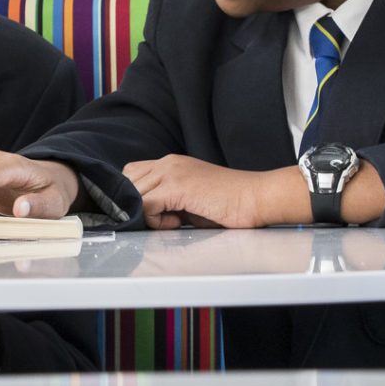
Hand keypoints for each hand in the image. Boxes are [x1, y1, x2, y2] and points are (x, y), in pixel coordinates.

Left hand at [122, 154, 293, 228]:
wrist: (257, 198)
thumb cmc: (230, 204)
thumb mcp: (190, 199)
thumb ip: (166, 201)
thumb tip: (144, 214)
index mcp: (171, 163)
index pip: (132, 174)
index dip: (136, 196)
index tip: (156, 214)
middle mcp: (167, 163)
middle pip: (127, 182)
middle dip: (137, 205)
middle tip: (163, 219)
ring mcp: (171, 172)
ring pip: (133, 193)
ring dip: (146, 212)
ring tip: (173, 221)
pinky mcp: (176, 186)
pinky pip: (145, 205)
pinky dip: (155, 220)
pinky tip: (178, 223)